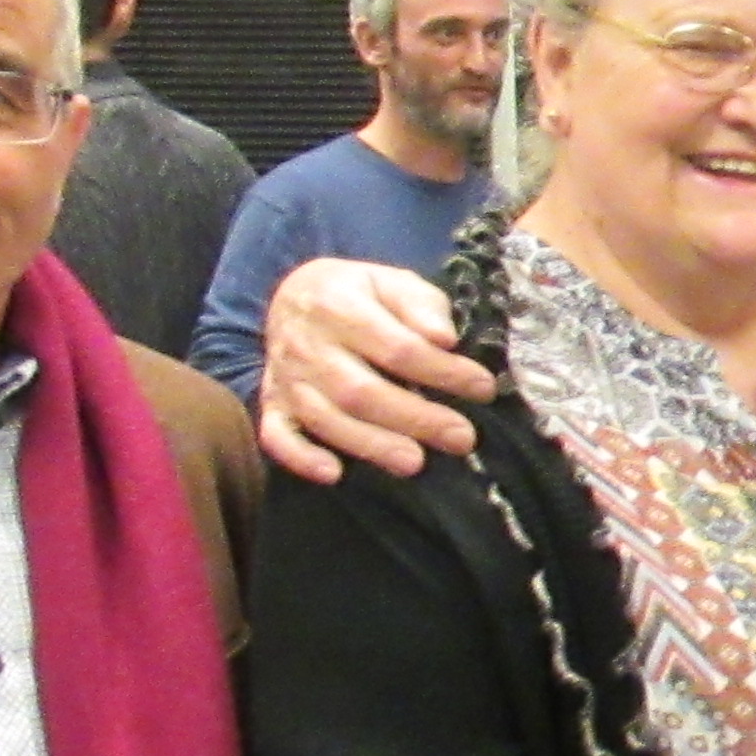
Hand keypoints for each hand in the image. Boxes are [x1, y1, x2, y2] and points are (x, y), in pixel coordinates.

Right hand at [261, 257, 488, 486]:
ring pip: (325, 418)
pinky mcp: (272, 403)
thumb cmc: (359, 294)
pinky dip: (300, 457)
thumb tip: (445, 338)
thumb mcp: (392, 281)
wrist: (294, 296)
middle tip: (462, 438)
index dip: (442, 371)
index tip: (483, 387)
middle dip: (415, 418)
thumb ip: (421, 305)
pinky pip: (277, 435)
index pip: (396, 346)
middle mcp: (307, 344)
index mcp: (338, 305)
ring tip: (414, 462)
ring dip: (370, 444)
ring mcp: (286, 377)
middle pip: (361, 390)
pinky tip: (333, 474)